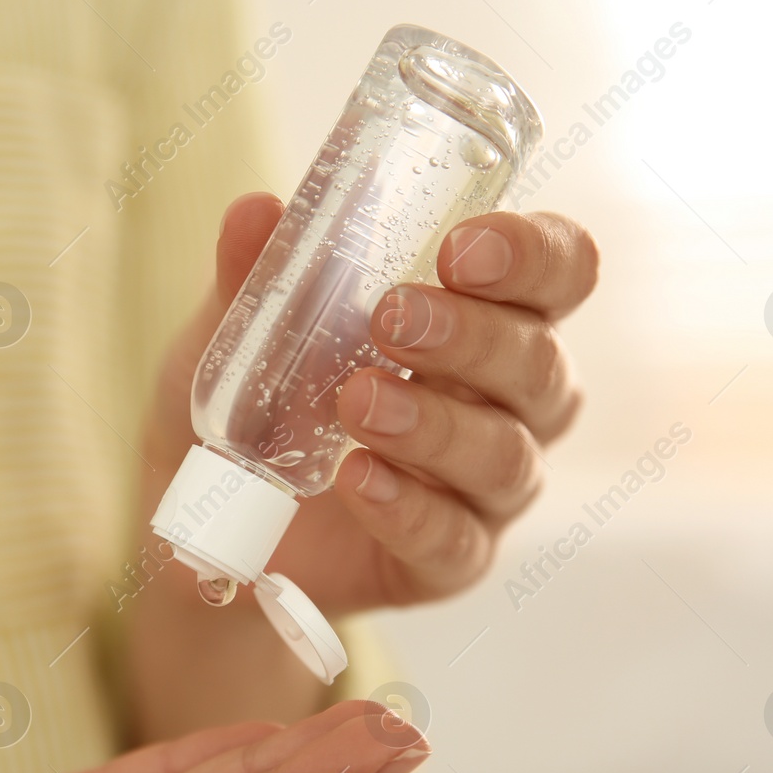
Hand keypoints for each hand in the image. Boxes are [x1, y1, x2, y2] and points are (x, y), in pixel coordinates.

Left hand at [146, 193, 598, 614]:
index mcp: (486, 321)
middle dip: (472, 336)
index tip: (461, 247)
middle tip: (391, 317)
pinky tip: (357, 481)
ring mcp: (485, 490)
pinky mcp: (449, 561)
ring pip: (505, 455)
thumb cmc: (256, 409)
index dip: (533, 255)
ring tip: (356, 403)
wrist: (215, 530)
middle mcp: (508, 404)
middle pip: (539, 364)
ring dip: (434, 423)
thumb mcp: (242, 334)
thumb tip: (255, 211)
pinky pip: (455, 541)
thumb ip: (258, 276)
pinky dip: (408, 509)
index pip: (557, 273)